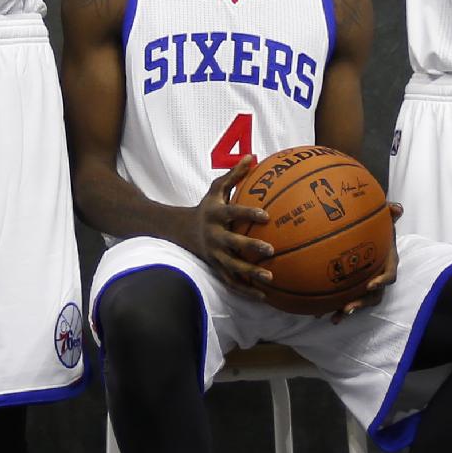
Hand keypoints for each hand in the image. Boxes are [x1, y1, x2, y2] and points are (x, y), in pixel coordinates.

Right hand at [185, 157, 273, 295]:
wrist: (181, 230)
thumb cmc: (207, 207)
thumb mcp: (216, 189)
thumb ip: (234, 174)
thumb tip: (253, 156)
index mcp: (215, 215)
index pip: (233, 213)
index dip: (248, 214)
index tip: (266, 215)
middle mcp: (214, 236)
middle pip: (232, 243)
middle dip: (250, 247)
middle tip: (270, 250)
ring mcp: (214, 255)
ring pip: (232, 267)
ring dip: (250, 274)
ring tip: (270, 278)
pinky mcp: (216, 268)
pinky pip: (231, 281)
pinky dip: (246, 290)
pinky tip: (264, 296)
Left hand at [330, 204, 400, 322]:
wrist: (371, 234)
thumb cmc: (378, 228)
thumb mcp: (384, 219)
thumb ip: (390, 214)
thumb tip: (397, 207)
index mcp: (387, 264)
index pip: (389, 275)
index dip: (382, 281)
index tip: (370, 284)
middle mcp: (378, 278)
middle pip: (374, 295)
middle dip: (361, 303)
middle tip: (348, 307)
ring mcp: (366, 285)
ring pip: (360, 302)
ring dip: (348, 310)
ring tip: (335, 317)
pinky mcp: (354, 289)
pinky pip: (346, 300)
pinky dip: (333, 309)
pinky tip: (318, 315)